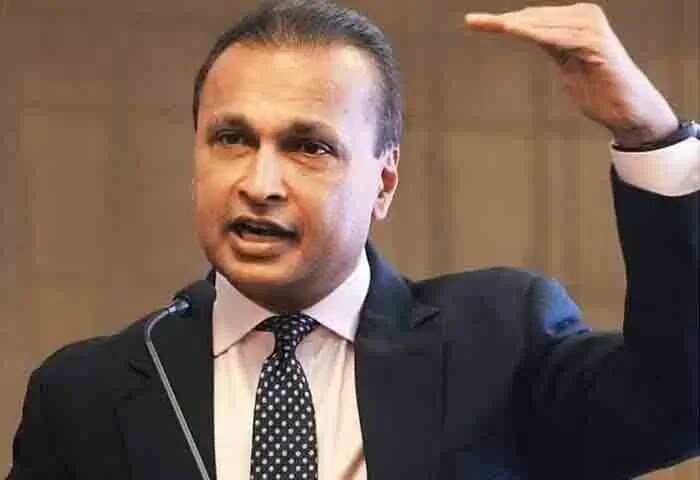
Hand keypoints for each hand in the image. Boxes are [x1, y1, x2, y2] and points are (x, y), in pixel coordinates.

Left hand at [465, 3, 678, 147]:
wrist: (628, 109)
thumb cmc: (598, 87)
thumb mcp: (566, 62)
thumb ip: (550, 45)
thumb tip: (527, 32)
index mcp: (575, 19)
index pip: (531, 18)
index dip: (502, 20)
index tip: (474, 22)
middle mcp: (585, 17)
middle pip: (532, 17)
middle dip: (501, 21)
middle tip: (472, 21)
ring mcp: (592, 28)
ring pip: (543, 24)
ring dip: (514, 24)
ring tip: (488, 25)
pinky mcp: (596, 44)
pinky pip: (559, 37)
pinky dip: (537, 33)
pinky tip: (515, 31)